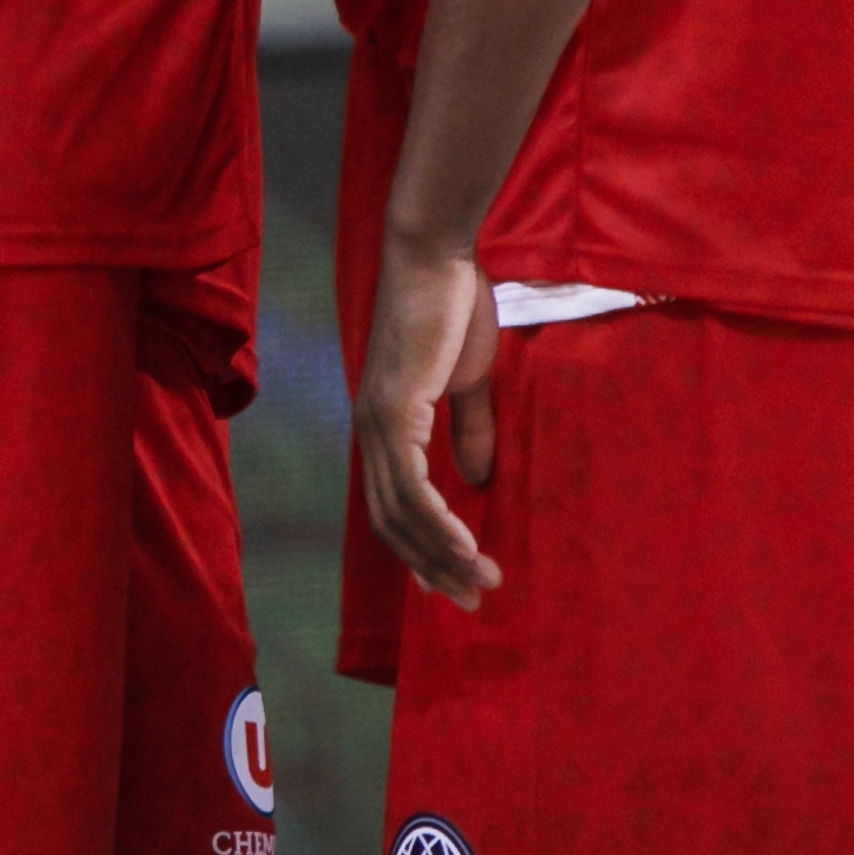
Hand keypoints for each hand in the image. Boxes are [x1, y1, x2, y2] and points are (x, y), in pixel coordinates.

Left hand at [358, 236, 506, 606]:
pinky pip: (412, 486)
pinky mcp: (393, 411)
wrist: (437, 254)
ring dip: (442, 554)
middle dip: (433, 568)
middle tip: (474, 599)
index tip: (457, 582)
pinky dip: (436, 522)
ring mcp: (377, 424)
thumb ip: (468, 430)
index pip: (394, 509)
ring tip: (482, 579)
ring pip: (401, 515)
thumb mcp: (468, 380)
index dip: (422, 550)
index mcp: (385, 426)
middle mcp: (371, 433)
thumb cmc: (454, 306)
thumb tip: (476, 482)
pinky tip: (466, 544)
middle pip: (392, 525)